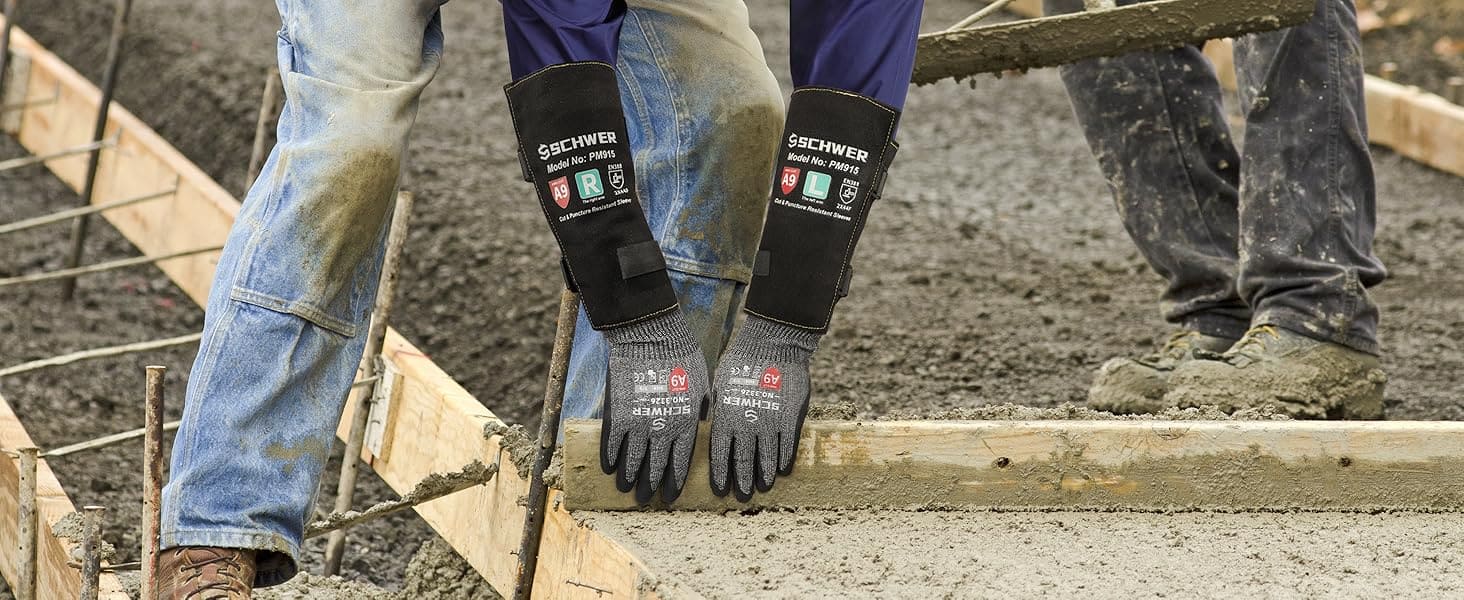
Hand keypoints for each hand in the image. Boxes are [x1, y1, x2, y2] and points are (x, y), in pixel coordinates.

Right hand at [601, 311, 708, 504]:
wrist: (651, 336)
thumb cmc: (683, 357)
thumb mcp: (701, 386)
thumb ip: (699, 410)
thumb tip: (701, 423)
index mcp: (685, 424)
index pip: (679, 463)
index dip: (673, 482)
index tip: (669, 496)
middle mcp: (661, 429)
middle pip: (655, 466)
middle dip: (650, 485)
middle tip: (645, 499)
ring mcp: (638, 422)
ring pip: (631, 459)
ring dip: (628, 476)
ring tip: (625, 488)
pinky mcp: (617, 412)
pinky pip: (611, 442)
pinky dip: (610, 456)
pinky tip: (609, 467)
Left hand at [709, 315, 819, 500]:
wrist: (774, 344)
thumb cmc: (741, 361)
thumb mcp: (720, 384)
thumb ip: (717, 409)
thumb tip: (709, 424)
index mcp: (726, 417)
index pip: (721, 454)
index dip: (721, 475)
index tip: (721, 490)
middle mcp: (747, 424)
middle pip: (744, 461)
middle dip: (742, 481)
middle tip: (742, 496)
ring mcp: (771, 423)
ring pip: (767, 458)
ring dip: (765, 475)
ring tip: (764, 487)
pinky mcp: (792, 418)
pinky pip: (788, 446)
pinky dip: (784, 460)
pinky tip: (783, 469)